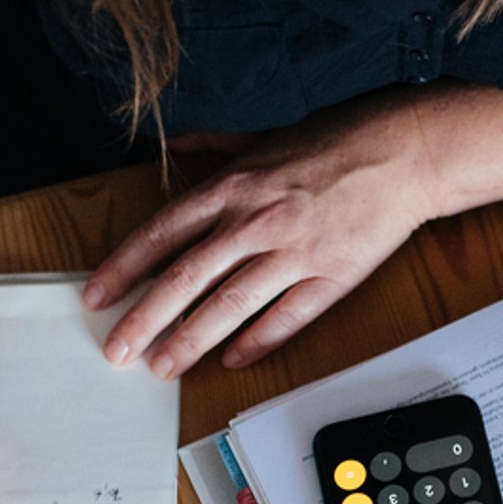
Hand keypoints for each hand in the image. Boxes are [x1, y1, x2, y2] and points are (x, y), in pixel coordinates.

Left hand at [85, 93, 443, 376]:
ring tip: (164, 367)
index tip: (97, 296)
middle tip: (117, 352)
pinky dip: (258, 341)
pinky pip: (288, 316)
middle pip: (186, 278)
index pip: (162, 234)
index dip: (124, 268)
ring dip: (192, 340)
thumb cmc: (337, 140)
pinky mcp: (332, 274)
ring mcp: (294, 251)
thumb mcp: (264, 136)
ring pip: (231, 304)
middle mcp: (256, 220)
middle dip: (144, 319)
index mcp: (233, 186)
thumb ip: (213, 145)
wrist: (404, 151)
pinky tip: (233, 361)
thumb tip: (173, 146)